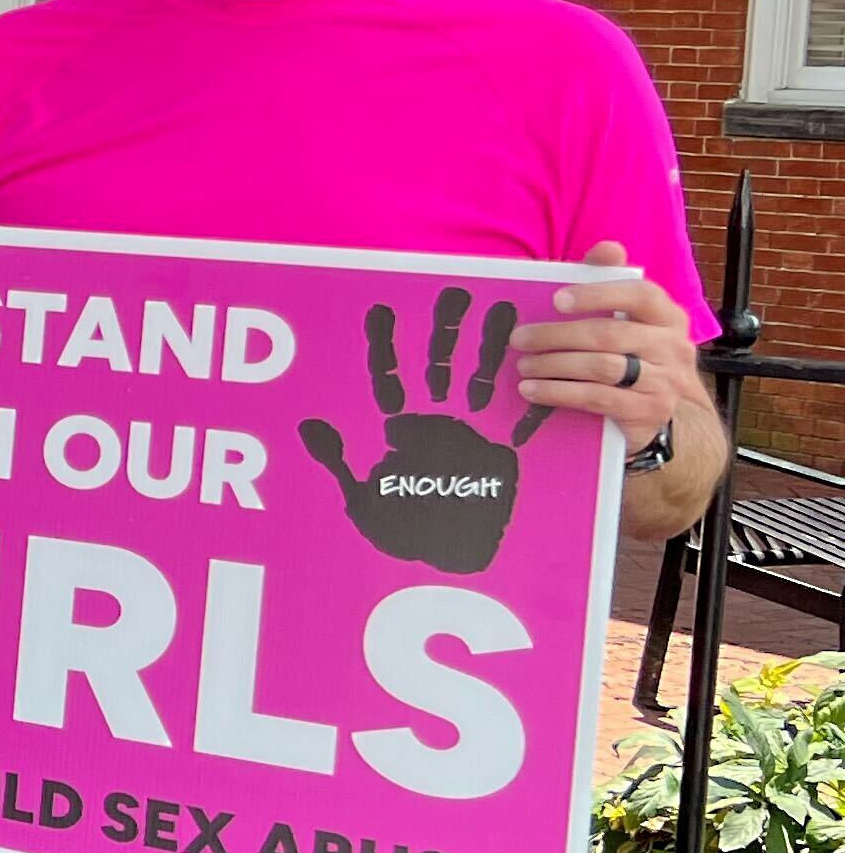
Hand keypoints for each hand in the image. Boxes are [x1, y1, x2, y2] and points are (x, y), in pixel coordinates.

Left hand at [296, 287, 547, 575]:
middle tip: (455, 292)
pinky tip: (544, 371)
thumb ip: (339, 458)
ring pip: (484, 380)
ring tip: (503, 310)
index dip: (385, 344)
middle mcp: (436, 421)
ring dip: (493, 349)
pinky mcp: (502, 455)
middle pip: (440, 365)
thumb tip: (308, 425)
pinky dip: (533, 398)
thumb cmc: (395, 528)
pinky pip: (522, 422)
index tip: (381, 309)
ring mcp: (471, 433)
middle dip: (446, 330)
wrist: (435, 560)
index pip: (389, 375)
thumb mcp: (359, 494)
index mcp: (399, 426)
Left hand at [508, 242, 695, 446]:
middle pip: (609, 334)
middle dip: (557, 335)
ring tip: (523, 366)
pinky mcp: (649, 411)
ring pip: (602, 367)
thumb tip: (607, 248)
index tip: (557, 299)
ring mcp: (665, 381)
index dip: (598, 294)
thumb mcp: (631, 322)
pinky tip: (534, 390)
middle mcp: (673, 346)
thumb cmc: (638, 356)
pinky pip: (598, 398)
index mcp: (668, 316)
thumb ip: (613, 284)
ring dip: (554, 365)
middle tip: (519, 338)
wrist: (673, 415)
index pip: (640, 295)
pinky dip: (560, 392)